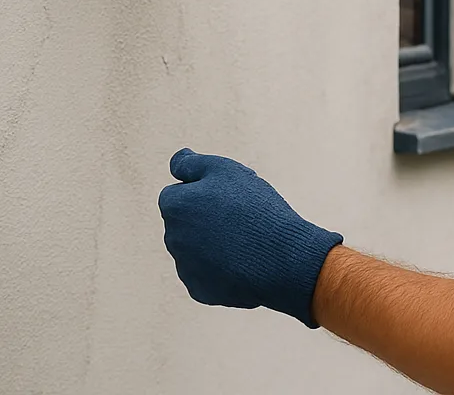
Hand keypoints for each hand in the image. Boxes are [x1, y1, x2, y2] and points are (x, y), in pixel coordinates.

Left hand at [158, 148, 342, 326]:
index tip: (230, 196)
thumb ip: (192, 163)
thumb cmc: (255, 209)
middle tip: (240, 217)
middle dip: (204, 218)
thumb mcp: (225, 170)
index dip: (205, 191)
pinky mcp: (199, 291)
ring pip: (195, 248)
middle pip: (186, 222)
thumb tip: (176, 162)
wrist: (282, 259)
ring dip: (211, 243)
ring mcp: (184, 267)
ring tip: (246, 240)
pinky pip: (206, 274)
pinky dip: (220, 268)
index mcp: (174, 206)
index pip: (179, 192)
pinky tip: (244, 262)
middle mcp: (171, 237)